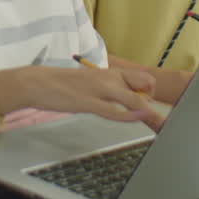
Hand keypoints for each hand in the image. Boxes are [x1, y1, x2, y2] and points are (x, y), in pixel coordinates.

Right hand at [6, 67, 156, 123]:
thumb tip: (123, 100)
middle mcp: (109, 77)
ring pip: (135, 99)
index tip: (150, 106)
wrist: (38, 82)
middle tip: (154, 120)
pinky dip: (130, 115)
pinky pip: (115, 110)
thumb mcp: (91, 82)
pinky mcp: (89, 102)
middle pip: (146, 85)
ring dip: (150, 114)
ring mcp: (100, 89)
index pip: (144, 78)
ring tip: (159, 126)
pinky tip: (137, 118)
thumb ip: (108, 89)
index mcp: (110, 72)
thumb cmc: (63, 84)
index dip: (151, 93)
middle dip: (154, 103)